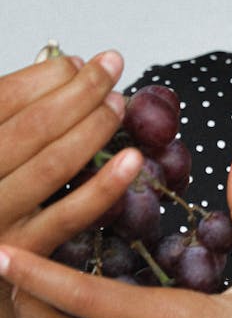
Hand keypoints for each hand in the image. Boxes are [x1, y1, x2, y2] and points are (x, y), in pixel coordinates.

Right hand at [0, 51, 141, 264]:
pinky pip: (70, 214)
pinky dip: (105, 184)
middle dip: (82, 90)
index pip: (5, 98)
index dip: (48, 75)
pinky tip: (133, 159)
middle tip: (113, 68)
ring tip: (119, 104)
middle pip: (35, 125)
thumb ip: (18, 114)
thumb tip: (69, 68)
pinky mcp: (24, 255)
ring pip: (54, 163)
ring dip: (95, 127)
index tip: (81, 63)